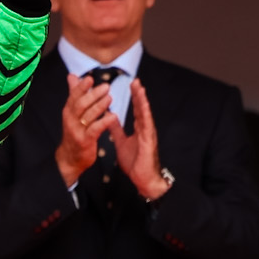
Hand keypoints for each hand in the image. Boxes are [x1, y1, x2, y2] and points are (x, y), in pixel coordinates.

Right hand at [55, 73, 115, 186]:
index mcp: (69, 111)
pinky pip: (95, 130)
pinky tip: (113, 116)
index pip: (74, 96)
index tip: (90, 79)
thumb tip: (72, 76)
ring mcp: (77, 131)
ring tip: (110, 98)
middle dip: (93, 94)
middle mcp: (71, 120)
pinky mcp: (85, 141)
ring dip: (100, 106)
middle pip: (81, 104)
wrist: (70, 158)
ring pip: (88, 116)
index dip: (81, 87)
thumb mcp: (72, 112)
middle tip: (106, 87)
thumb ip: (74, 94)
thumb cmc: (74, 132)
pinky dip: (104, 122)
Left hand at [111, 80, 169, 200]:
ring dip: (142, 100)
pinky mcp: (148, 141)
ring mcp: (148, 134)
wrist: (143, 179)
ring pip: (145, 113)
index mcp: (139, 128)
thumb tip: (110, 118)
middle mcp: (145, 128)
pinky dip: (144, 114)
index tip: (131, 84)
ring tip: (139, 87)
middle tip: (135, 79)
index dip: (133, 97)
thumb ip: (116, 130)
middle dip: (138, 94)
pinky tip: (143, 105)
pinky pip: (146, 126)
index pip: (136, 109)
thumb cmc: (135, 162)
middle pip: (141, 108)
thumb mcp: (121, 143)